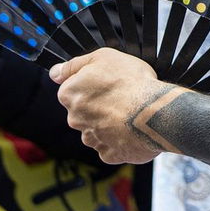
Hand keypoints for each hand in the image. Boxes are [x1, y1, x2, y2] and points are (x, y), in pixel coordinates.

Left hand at [51, 49, 167, 164]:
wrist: (154, 113)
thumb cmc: (132, 82)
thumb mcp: (103, 57)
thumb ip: (74, 65)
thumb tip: (55, 72)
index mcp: (69, 94)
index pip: (71, 88)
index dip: (91, 84)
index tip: (106, 82)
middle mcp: (75, 118)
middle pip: (83, 110)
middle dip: (99, 104)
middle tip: (121, 95)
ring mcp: (91, 138)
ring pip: (96, 129)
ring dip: (108, 122)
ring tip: (131, 112)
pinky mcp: (108, 154)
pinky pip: (111, 146)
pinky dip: (120, 139)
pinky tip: (132, 128)